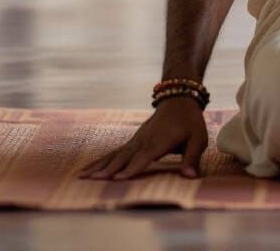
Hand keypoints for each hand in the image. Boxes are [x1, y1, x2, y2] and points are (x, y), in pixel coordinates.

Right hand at [77, 96, 208, 180]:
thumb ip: (192, 158)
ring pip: (115, 154)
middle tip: (92, 180)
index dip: (131, 168)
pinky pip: (114, 152)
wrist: (179, 99)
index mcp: (159, 141)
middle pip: (124, 156)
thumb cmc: (190, 122)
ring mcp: (135, 140)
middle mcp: (143, 140)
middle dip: (108, 169)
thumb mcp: (198, 139)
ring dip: (99, 166)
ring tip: (81, 177)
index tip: (117, 178)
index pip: (144, 157)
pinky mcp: (132, 141)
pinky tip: (87, 171)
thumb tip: (190, 177)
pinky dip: (100, 161)